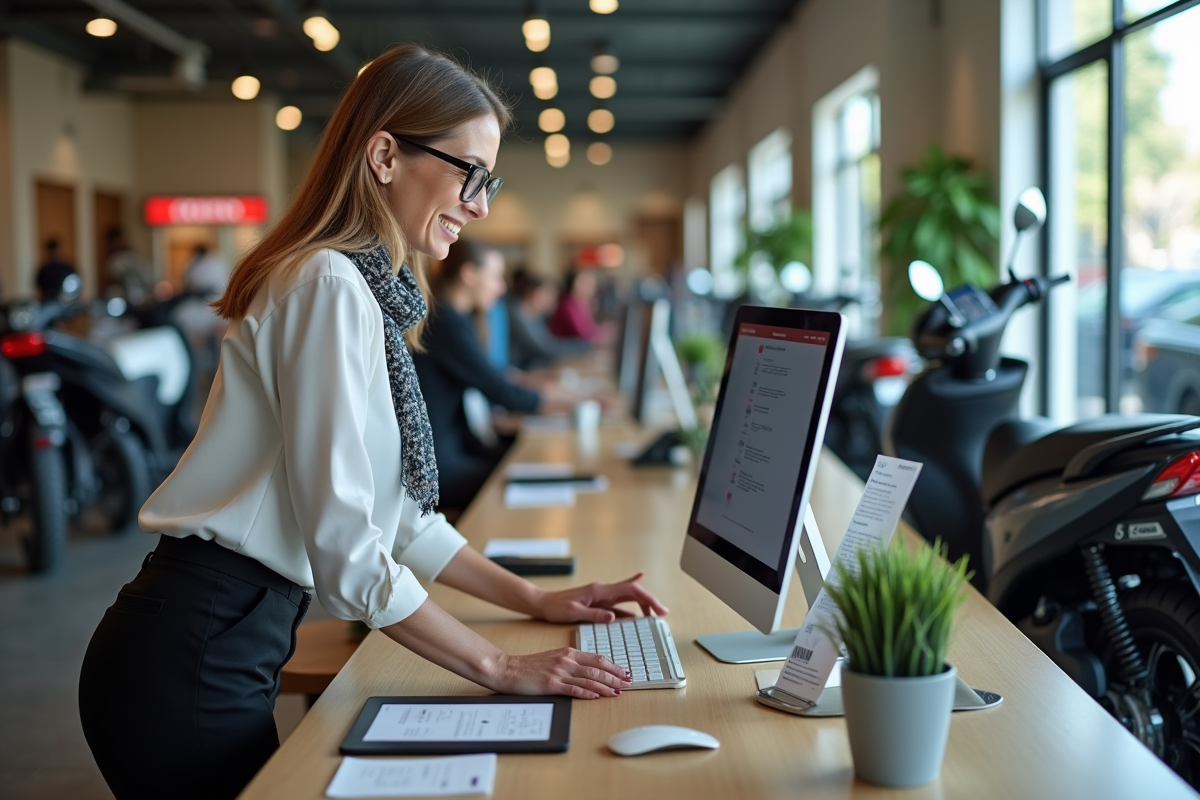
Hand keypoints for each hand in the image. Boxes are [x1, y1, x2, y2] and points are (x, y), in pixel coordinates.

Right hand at [492, 648, 631, 698]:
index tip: (625, 672)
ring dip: (606, 686)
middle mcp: (566, 660)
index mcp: (568, 652)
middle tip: (629, 683)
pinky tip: (596, 696)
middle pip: (597, 668)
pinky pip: (573, 689)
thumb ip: (571, 662)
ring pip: (589, 678)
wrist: (507, 669)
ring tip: (618, 692)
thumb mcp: (554, 657)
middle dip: (616, 676)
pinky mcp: (551, 684)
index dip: (614, 666)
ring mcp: (559, 672)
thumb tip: (590, 670)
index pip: (597, 658)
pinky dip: (586, 693)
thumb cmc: (529, 666)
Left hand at [536, 572, 668, 623]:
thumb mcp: (574, 613)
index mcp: (600, 590)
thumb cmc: (556, 607)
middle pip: (634, 592)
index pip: (631, 590)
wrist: (543, 603)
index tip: (659, 609)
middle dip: (650, 601)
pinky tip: (637, 614)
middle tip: (663, 614)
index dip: (648, 598)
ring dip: (642, 605)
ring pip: (628, 598)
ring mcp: (601, 597)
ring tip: (654, 616)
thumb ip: (594, 614)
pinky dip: (630, 609)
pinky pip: (619, 605)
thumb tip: (614, 617)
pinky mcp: (598, 603)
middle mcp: (603, 591)